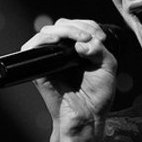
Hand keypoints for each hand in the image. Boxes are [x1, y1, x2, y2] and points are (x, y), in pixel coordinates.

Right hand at [22, 19, 119, 135]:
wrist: (87, 117)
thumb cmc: (97, 97)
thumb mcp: (107, 68)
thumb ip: (100, 51)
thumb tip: (82, 43)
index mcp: (79, 49)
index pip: (79, 25)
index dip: (89, 26)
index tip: (100, 38)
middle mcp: (63, 52)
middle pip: (62, 24)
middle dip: (77, 26)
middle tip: (90, 38)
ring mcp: (51, 60)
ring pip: (48, 31)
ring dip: (64, 30)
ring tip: (79, 39)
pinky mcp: (40, 69)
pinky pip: (33, 48)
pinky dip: (43, 39)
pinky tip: (58, 41)